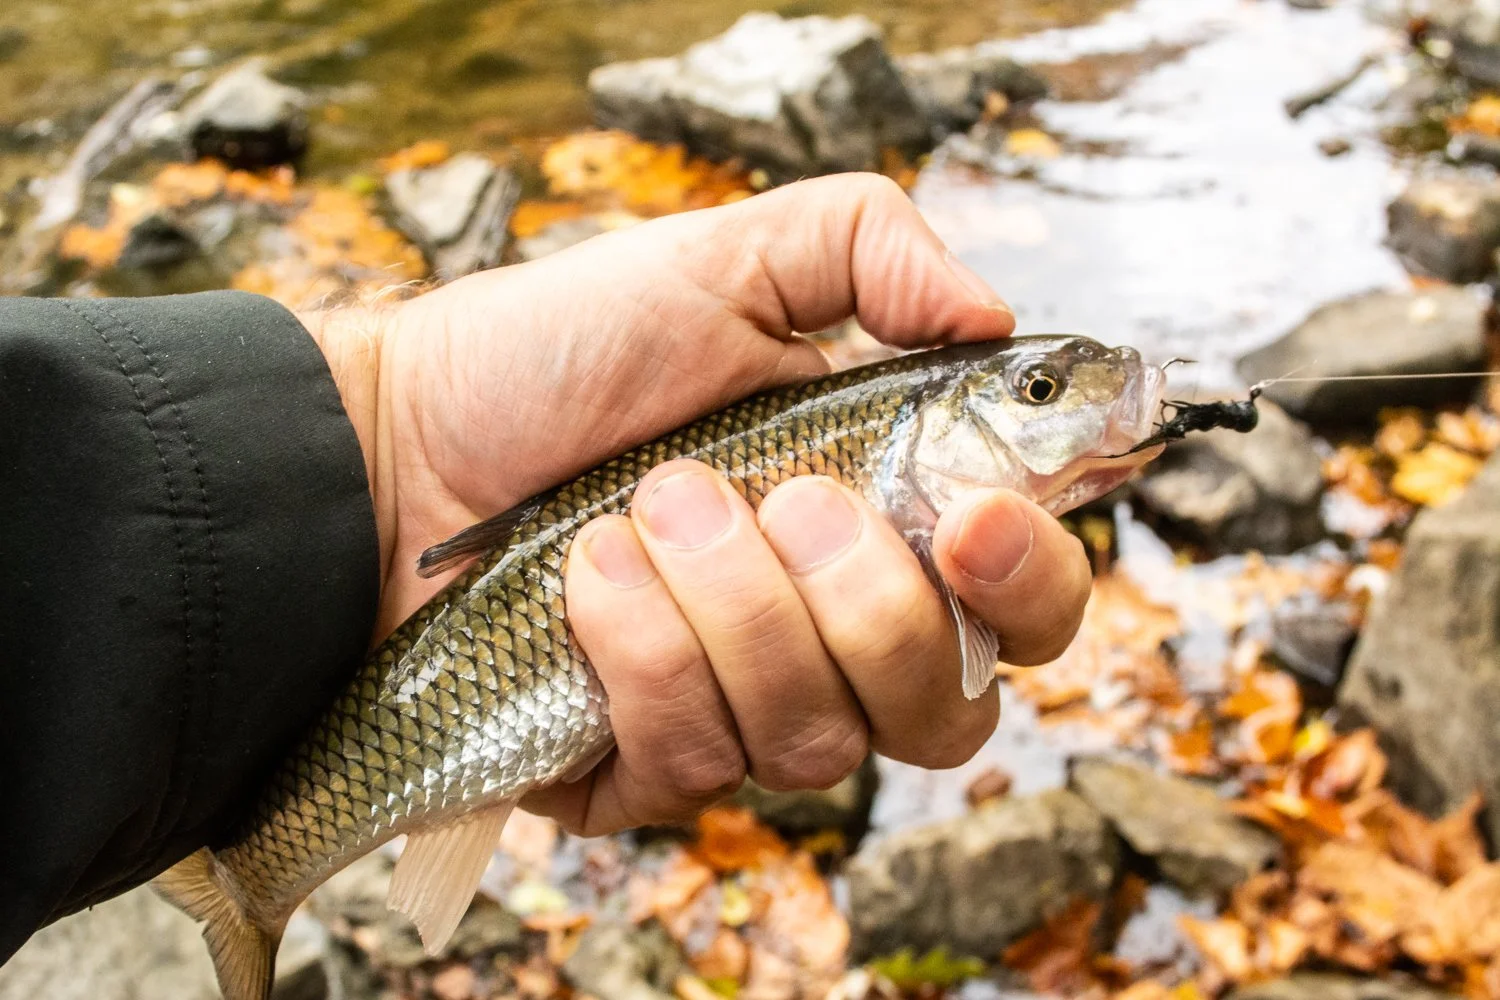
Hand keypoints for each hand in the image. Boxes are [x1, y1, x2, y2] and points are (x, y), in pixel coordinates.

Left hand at [305, 173, 1092, 834]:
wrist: (401, 441)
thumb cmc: (563, 352)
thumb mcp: (723, 263)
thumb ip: (870, 251)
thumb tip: (995, 316)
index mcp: (884, 529)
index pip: (1028, 606)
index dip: (1030, 583)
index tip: (972, 519)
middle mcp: (834, 642)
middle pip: (948, 708)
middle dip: (864, 603)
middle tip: (777, 496)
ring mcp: (744, 717)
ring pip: (819, 740)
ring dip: (731, 608)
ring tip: (644, 509)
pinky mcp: (648, 774)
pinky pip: (697, 761)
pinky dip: (641, 652)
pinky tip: (586, 581)